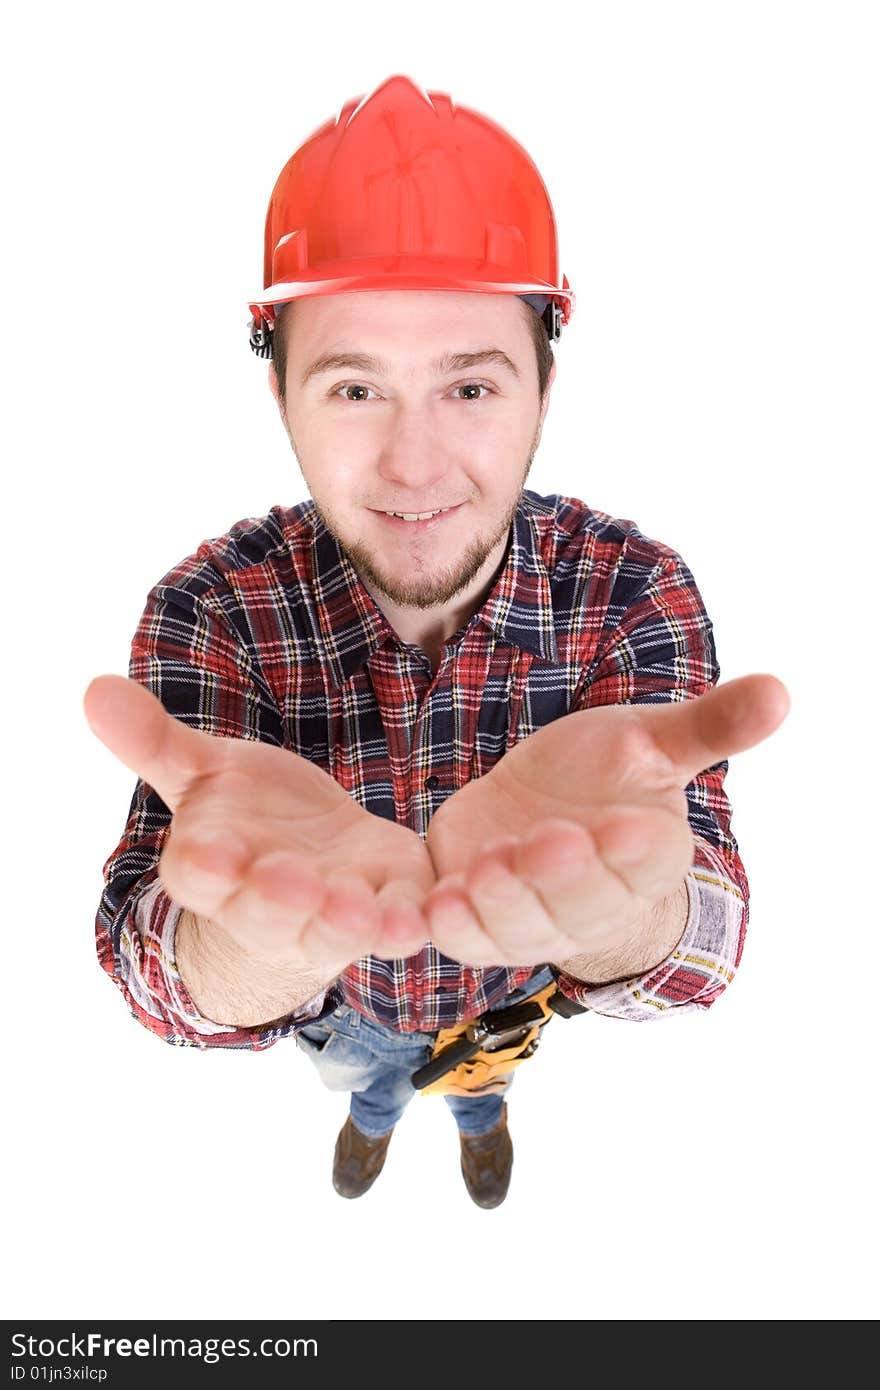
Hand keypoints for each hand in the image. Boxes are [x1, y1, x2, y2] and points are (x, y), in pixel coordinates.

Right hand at [84, 674, 433, 968]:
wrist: (318, 854)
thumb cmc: (250, 815)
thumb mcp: (205, 772)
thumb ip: (156, 740)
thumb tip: (93, 687)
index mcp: (214, 867)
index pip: (199, 875)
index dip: (206, 867)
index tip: (212, 853)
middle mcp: (268, 905)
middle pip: (266, 911)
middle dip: (277, 898)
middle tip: (292, 879)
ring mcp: (329, 915)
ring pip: (333, 929)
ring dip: (344, 921)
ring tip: (358, 905)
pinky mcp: (387, 908)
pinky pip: (396, 925)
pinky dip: (405, 923)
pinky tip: (416, 914)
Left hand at [423, 673, 790, 966]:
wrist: (536, 814)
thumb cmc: (600, 778)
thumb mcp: (647, 742)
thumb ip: (707, 726)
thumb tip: (781, 690)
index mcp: (645, 853)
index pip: (649, 859)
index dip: (635, 847)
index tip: (625, 825)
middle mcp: (593, 902)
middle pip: (581, 901)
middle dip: (562, 875)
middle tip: (547, 840)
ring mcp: (533, 922)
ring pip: (518, 926)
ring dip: (499, 903)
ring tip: (481, 870)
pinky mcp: (478, 925)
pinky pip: (463, 938)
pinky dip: (447, 927)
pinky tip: (432, 905)